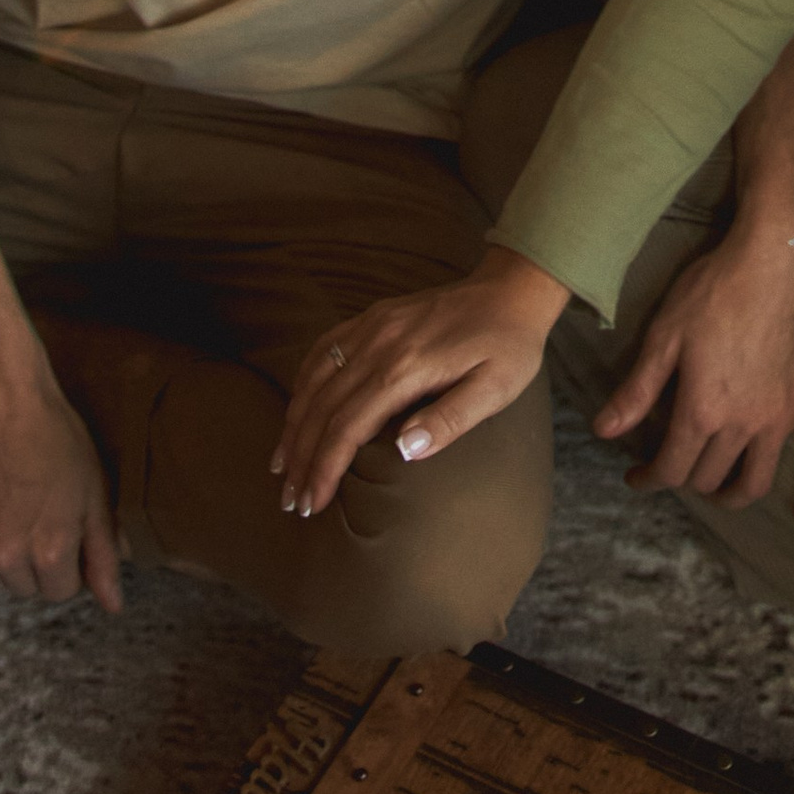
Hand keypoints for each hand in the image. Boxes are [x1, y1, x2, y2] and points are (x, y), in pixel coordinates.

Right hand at [0, 361, 122, 613]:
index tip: (64, 530)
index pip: (62, 592)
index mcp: (48, 550)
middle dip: (36, 562)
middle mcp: (3, 556)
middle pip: (26, 588)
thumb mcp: (93, 492)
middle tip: (37, 515)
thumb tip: (113, 607)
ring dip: (1, 555)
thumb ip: (103, 556)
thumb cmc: (52, 438)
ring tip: (8, 508)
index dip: (68, 562)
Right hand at [272, 249, 564, 519]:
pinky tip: (297, 410)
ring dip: (294, 426)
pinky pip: (323, 350)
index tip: (310, 502)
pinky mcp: (373, 317)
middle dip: (301, 458)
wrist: (511, 291)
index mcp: (407, 368)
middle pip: (322, 408)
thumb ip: (449, 419)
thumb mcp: (495, 389)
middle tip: (289, 500)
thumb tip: (404, 451)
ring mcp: (372, 326)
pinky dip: (302, 384)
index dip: (324, 468)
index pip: (347, 426)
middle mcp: (379, 344)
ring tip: (282, 466)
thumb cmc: (508, 347)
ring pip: (314, 380)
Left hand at [592, 229, 793, 525]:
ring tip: (717, 490)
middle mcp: (743, 424)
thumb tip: (604, 432)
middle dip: (684, 479)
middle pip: (708, 476)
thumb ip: (637, 390)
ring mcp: (781, 418)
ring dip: (732, 495)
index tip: (636, 476)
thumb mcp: (663, 336)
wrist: (774, 260)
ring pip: (756, 481)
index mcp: (702, 410)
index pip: (671, 468)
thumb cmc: (713, 291)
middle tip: (672, 463)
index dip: (648, 479)